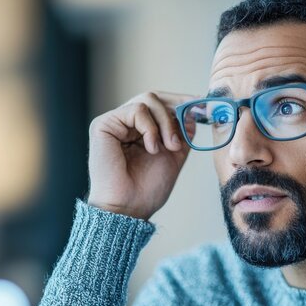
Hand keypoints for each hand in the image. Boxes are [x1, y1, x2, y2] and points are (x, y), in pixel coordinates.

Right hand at [87, 91, 196, 219]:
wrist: (130, 208)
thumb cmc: (147, 189)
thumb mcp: (174, 155)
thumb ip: (182, 133)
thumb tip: (192, 112)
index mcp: (139, 130)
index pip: (160, 104)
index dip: (181, 101)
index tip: (202, 104)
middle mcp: (125, 123)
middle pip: (154, 97)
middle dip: (176, 108)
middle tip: (189, 123)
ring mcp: (114, 122)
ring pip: (148, 100)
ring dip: (166, 123)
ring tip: (169, 147)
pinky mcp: (103, 124)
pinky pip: (136, 110)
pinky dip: (150, 128)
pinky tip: (151, 148)